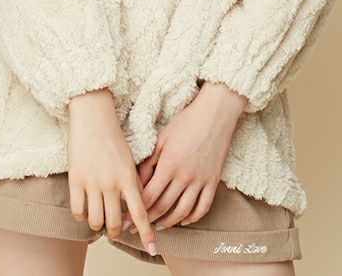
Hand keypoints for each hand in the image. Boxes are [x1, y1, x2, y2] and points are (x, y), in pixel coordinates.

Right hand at [66, 88, 156, 255]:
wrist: (93, 115)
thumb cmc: (114, 136)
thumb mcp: (130, 160)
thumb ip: (134, 184)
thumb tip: (136, 210)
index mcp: (129, 177)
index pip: (141, 213)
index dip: (147, 234)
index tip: (153, 249)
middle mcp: (111, 183)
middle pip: (115, 224)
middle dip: (117, 232)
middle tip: (117, 230)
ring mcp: (92, 183)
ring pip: (96, 222)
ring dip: (99, 225)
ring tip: (101, 219)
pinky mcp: (75, 180)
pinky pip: (78, 211)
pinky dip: (82, 215)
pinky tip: (86, 209)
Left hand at [124, 80, 246, 232]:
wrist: (215, 114)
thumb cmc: (186, 122)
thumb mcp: (162, 138)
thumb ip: (149, 162)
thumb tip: (137, 182)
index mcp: (169, 165)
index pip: (148, 196)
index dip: (135, 210)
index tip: (126, 218)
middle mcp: (184, 176)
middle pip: (163, 207)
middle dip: (147, 220)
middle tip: (137, 228)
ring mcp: (201, 180)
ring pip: (182, 211)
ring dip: (168, 222)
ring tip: (158, 226)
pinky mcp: (213, 181)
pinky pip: (203, 207)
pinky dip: (193, 217)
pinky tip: (183, 220)